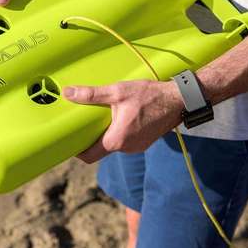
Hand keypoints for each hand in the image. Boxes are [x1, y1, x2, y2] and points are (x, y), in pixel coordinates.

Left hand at [63, 80, 184, 162]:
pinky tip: (118, 118)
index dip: (76, 150)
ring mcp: (136, 147)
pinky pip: (125, 141)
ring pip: (113, 144)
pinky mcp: (144, 142)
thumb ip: (91, 95)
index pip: (89, 156)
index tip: (68, 140)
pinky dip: (118, 132)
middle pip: (100, 149)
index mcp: (116, 140)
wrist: (179, 100)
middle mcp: (126, 148)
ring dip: (106, 134)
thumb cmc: (149, 96)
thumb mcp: (117, 92)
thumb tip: (68, 93)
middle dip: (90, 138)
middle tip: (81, 124)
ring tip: (99, 118)